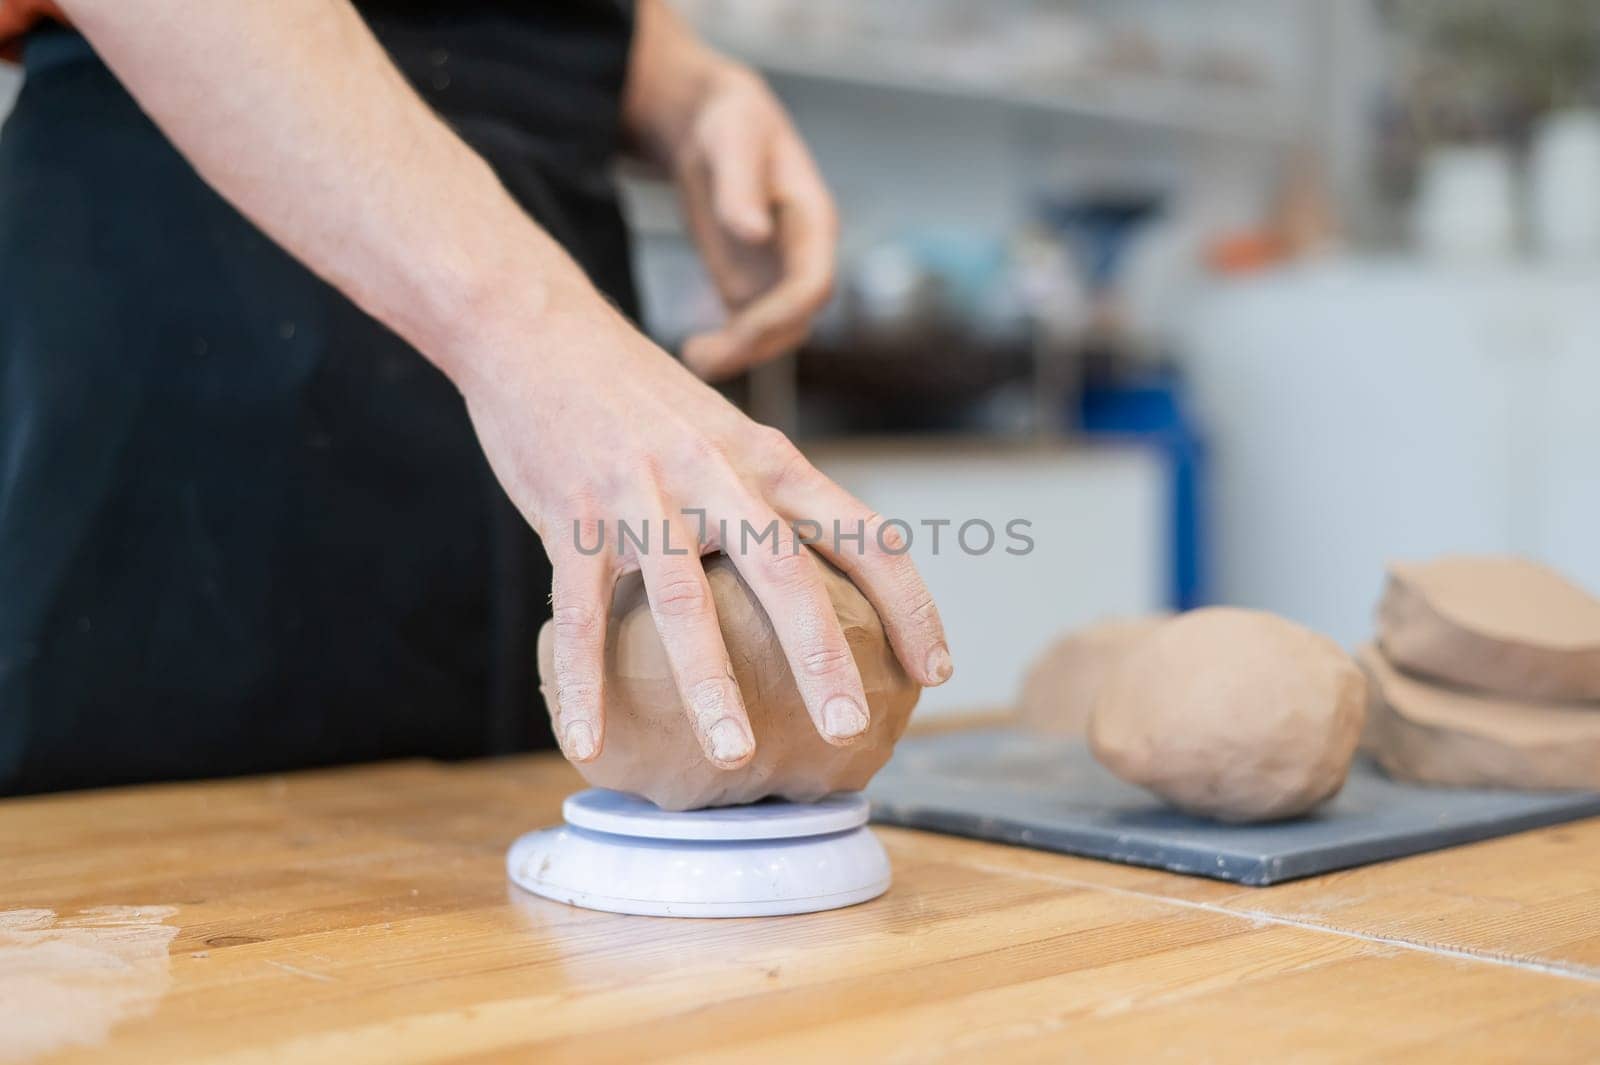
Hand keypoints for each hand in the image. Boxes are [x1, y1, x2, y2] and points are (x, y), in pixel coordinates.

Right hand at [451, 285, 951, 769]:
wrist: (540, 330)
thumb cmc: (641, 395)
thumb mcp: (726, 432)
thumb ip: (767, 498)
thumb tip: (811, 583)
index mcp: (768, 459)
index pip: (864, 534)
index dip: (912, 606)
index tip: (937, 672)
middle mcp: (716, 475)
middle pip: (787, 574)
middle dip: (823, 659)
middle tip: (849, 731)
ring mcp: (642, 493)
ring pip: (685, 601)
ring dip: (711, 685)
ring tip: (731, 756)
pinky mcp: (571, 512)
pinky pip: (578, 613)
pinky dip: (583, 683)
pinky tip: (588, 743)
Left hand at [623, 0, 836, 381]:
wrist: (715, 125)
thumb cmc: (730, 122)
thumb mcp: (732, 141)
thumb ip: (741, 187)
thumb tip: (754, 234)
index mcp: (814, 223)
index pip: (814, 285)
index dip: (783, 313)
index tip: (740, 329)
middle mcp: (804, 257)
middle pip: (795, 322)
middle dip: (754, 346)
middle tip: (700, 359)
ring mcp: (779, 277)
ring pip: (774, 335)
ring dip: (740, 356)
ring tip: (692, 361)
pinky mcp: (752, 287)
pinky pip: (749, 332)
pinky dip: (727, 349)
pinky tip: (692, 351)